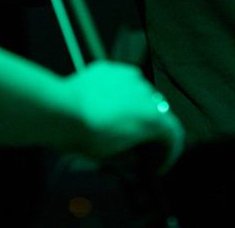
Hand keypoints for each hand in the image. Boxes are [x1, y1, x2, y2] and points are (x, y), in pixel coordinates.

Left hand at [61, 61, 183, 171]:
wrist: (61, 109)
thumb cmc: (87, 137)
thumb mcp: (113, 158)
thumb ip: (132, 156)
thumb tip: (133, 157)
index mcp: (154, 119)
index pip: (174, 135)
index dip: (169, 153)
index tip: (158, 165)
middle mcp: (148, 94)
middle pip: (158, 113)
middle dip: (150, 130)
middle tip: (135, 144)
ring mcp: (130, 77)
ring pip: (140, 95)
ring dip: (134, 109)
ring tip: (114, 122)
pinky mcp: (112, 69)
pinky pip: (122, 82)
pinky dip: (119, 93)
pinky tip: (103, 103)